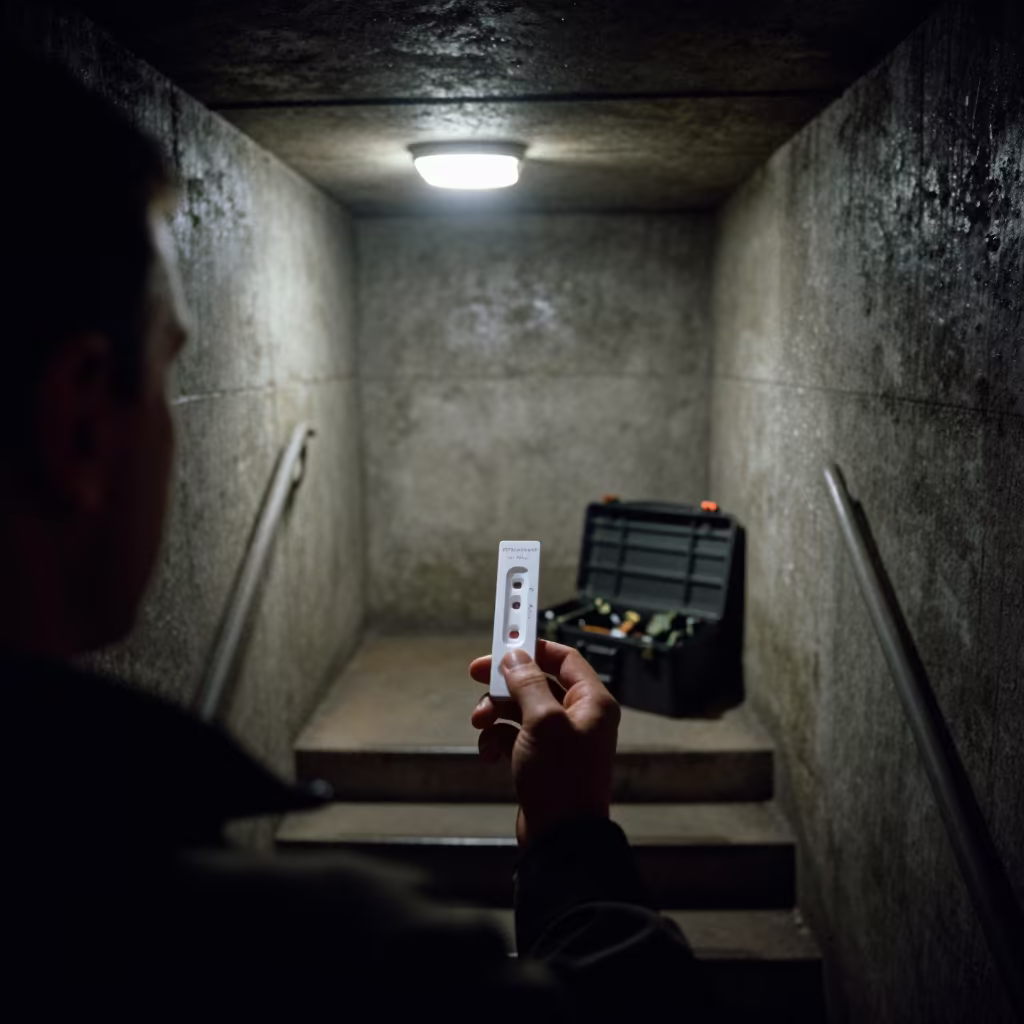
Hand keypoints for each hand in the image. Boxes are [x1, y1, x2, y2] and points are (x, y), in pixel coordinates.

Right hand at [469, 640, 620, 846]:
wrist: (560, 839)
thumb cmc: (561, 780)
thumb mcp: (542, 723)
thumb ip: (527, 684)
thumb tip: (514, 656)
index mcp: (592, 702)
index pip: (564, 658)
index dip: (533, 646)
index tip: (504, 639)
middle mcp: (578, 716)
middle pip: (536, 681)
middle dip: (504, 682)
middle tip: (476, 675)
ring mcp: (559, 739)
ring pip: (519, 708)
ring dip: (495, 712)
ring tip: (480, 725)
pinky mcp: (540, 758)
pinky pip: (513, 735)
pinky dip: (496, 739)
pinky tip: (488, 753)